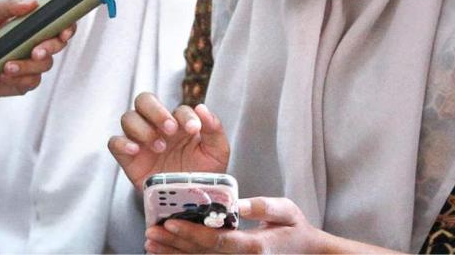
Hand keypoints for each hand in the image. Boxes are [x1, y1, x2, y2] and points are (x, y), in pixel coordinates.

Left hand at [0, 0, 74, 98]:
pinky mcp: (24, 80)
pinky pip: (33, 81)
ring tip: (6, 66)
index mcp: (31, 24)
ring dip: (26, 66)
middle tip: (35, 52)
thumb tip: (33, 2)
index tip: (64, 32)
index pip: (59, 23)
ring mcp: (31, 62)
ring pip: (45, 65)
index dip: (68, 27)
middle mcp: (36, 42)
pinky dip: (19, 77)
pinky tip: (3, 74)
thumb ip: (10, 6)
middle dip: (49, 48)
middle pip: (58, 45)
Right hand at [107, 92, 229, 189]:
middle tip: (170, 129)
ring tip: (159, 147)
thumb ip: (214, 129)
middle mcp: (157, 127)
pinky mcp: (129, 158)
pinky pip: (114, 143)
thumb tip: (202, 108)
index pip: (177, 108)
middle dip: (156, 111)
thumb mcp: (217, 152)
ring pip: (128, 118)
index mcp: (179, 123)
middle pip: (144, 100)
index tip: (193, 129)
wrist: (190, 203)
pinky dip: (122, 143)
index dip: (185, 115)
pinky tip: (136, 150)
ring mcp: (141, 141)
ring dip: (142, 128)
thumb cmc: (203, 175)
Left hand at [145, 197, 391, 253]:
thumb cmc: (294, 228)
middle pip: (201, 254)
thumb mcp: (287, 211)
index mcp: (253, 246)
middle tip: (150, 233)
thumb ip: (264, 208)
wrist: (304, 251)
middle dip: (174, 243)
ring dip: (172, 253)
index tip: (171, 222)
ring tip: (150, 244)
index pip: (217, 241)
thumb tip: (239, 205)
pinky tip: (165, 252)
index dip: (192, 233)